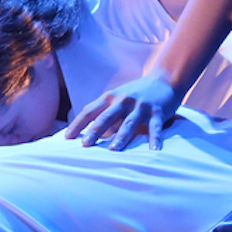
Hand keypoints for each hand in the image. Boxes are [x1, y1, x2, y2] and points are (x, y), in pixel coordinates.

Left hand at [63, 73, 180, 150]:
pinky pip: (156, 127)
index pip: (90, 111)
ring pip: (129, 123)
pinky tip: (153, 151)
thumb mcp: (117, 98)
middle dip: (95, 130)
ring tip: (113, 150)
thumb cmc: (135, 94)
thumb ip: (103, 113)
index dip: (78, 124)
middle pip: (106, 117)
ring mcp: (141, 105)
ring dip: (121, 137)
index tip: (66, 137)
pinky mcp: (157, 111)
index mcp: (110, 98)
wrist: (164, 80)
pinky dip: (155, 139)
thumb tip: (85, 134)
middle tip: (85, 144)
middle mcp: (124, 100)